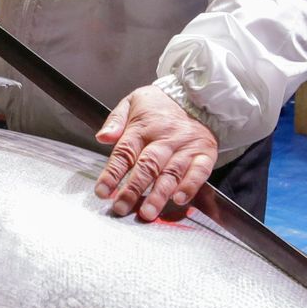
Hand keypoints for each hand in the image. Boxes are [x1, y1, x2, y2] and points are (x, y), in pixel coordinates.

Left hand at [93, 86, 218, 221]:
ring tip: (148, 212)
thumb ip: (115, 120)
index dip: (112, 174)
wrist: (195, 95)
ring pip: (171, 173)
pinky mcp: (204, 153)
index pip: (124, 153)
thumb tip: (102, 137)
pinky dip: (190, 186)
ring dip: (159, 194)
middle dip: (133, 190)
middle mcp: (164, 138)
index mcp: (143, 127)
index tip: (102, 192)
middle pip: (147, 166)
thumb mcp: (132, 102)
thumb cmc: (159, 104)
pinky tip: (179, 199)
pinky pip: (199, 172)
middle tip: (121, 208)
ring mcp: (185, 146)